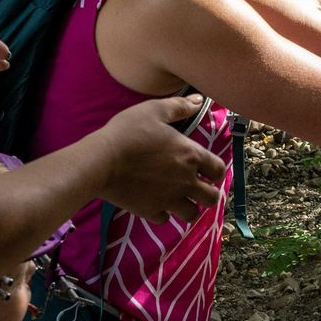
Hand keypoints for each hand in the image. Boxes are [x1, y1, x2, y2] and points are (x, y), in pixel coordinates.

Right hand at [97, 96, 227, 222]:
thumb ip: (180, 106)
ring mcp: (168, 199)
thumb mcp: (154, 110)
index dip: (216, 170)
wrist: (101, 161)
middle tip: (197, 187)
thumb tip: (200, 101)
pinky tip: (156, 201)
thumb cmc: (129, 132)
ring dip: (189, 206)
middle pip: (212, 198)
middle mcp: (185, 181)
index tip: (207, 169)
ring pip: (192, 214)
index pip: (219, 170)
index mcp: (191, 156)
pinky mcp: (150, 211)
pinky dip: (163, 212)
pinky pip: (165, 219)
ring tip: (180, 198)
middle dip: (208, 193)